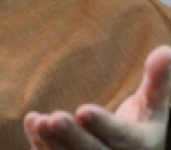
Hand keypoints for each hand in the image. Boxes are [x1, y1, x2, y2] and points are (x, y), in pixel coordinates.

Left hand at [24, 45, 170, 148]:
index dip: (103, 125)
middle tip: (56, 118)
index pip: (122, 136)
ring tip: (38, 121)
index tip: (83, 110)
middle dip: (74, 137)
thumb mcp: (154, 105)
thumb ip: (158, 81)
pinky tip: (32, 121)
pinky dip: (41, 145)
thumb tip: (166, 50)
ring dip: (52, 142)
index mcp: (141, 145)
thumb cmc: (143, 122)